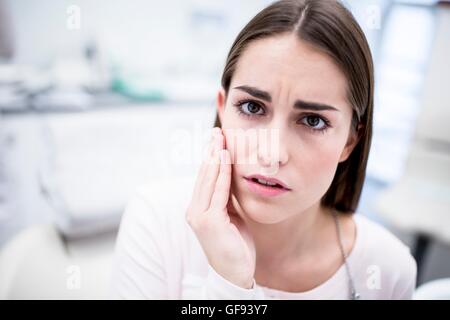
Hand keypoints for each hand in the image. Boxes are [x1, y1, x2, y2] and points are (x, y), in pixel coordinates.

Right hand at [186, 127, 255, 288]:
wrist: (236, 273)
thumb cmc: (235, 245)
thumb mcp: (230, 216)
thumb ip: (226, 198)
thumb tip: (229, 178)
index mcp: (197, 209)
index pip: (204, 178)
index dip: (210, 157)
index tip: (217, 140)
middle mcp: (194, 211)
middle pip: (203, 175)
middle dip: (211, 151)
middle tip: (217, 131)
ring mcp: (199, 216)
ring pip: (208, 180)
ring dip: (215, 157)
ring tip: (220, 138)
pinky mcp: (209, 221)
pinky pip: (219, 192)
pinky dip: (222, 173)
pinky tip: (226, 158)